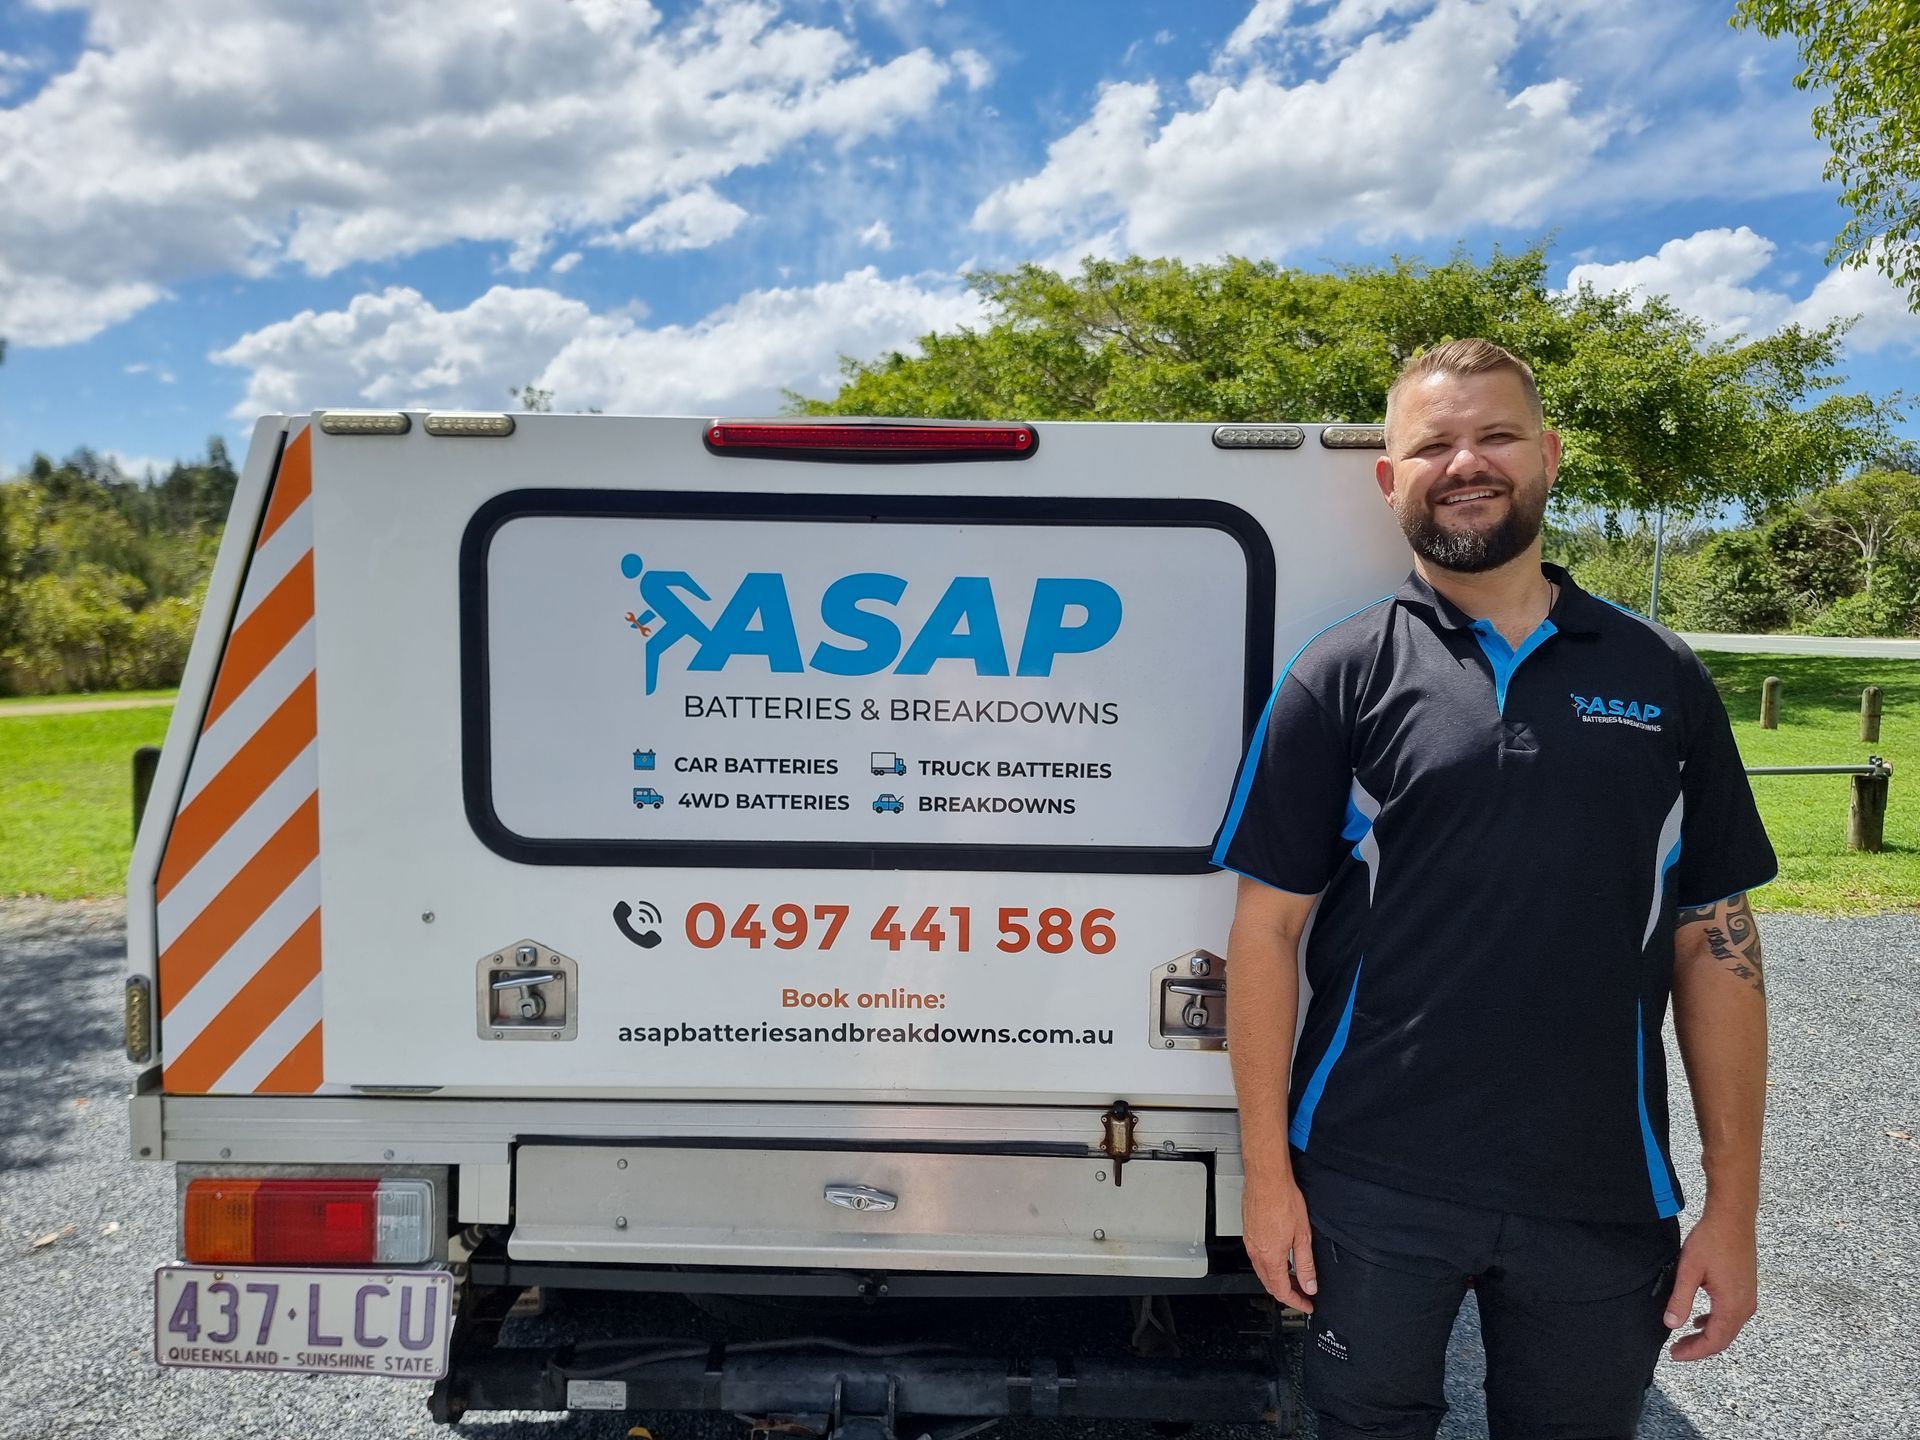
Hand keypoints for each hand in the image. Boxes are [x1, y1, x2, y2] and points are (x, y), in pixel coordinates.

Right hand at [1242, 1172, 1317, 1311]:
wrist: (1266, 1179)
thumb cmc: (1283, 1200)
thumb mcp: (1303, 1236)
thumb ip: (1306, 1265)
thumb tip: (1310, 1285)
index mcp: (1271, 1257)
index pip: (1282, 1291)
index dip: (1296, 1302)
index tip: (1306, 1304)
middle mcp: (1256, 1252)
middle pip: (1270, 1284)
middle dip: (1287, 1293)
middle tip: (1303, 1294)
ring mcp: (1249, 1243)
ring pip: (1262, 1272)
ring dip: (1278, 1280)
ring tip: (1294, 1278)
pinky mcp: (1248, 1233)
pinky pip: (1257, 1258)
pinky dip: (1269, 1266)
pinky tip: (1281, 1259)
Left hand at [1663, 1209, 1757, 1359]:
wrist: (1733, 1218)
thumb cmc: (1711, 1241)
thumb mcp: (1689, 1270)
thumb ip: (1681, 1299)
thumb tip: (1671, 1324)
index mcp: (1732, 1305)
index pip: (1714, 1341)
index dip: (1694, 1351)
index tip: (1674, 1355)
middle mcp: (1745, 1306)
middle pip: (1723, 1339)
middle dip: (1700, 1347)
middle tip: (1676, 1350)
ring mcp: (1749, 1298)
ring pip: (1728, 1328)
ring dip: (1708, 1336)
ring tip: (1685, 1338)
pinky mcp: (1747, 1289)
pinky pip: (1732, 1315)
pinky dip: (1716, 1322)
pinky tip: (1701, 1320)